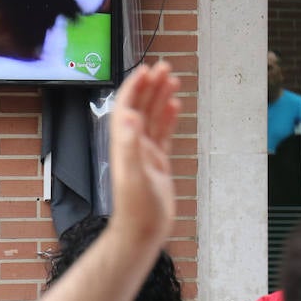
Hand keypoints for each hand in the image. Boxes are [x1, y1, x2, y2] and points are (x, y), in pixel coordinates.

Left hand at [107, 62, 179, 247]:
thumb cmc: (136, 209)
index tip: (146, 69)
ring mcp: (146, 154)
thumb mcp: (135, 176)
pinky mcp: (158, 164)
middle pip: (141, 108)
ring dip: (161, 98)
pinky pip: (163, 135)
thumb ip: (130, 146)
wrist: (142, 232)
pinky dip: (169, 119)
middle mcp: (133, 145)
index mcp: (124, 144)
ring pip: (154, 118)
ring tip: (173, 80)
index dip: (135, 87)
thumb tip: (128, 116)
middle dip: (151, 86)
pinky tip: (176, 107)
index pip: (127, 107)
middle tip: (165, 67)